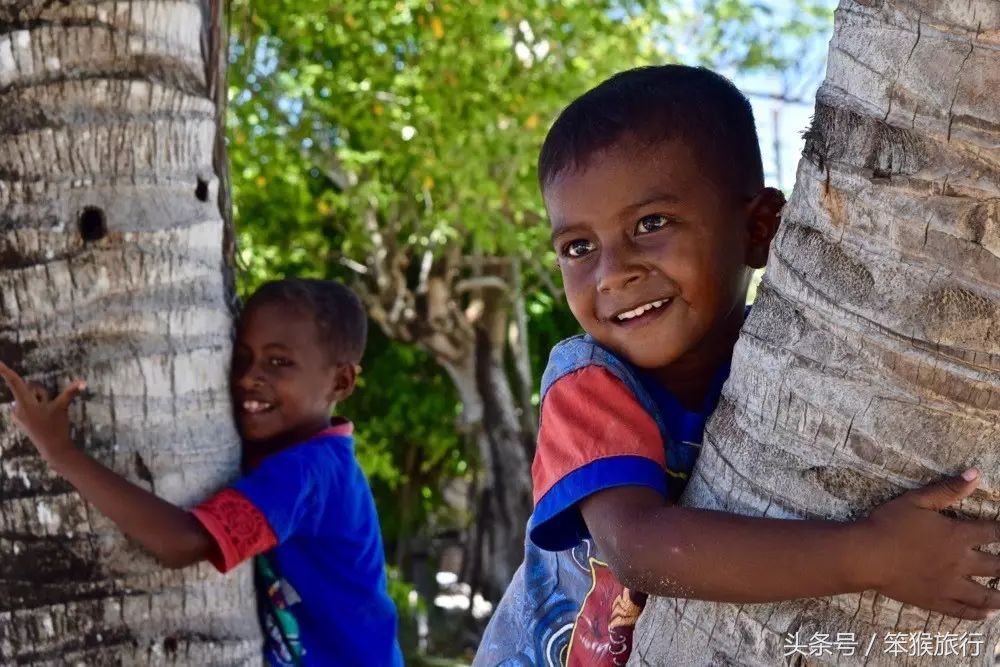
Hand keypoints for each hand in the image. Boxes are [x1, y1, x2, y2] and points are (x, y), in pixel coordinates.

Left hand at [0, 361, 85, 465]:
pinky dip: (36, 407)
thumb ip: (70, 392)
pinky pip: (28, 405)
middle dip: (41, 393)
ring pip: (29, 398)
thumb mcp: (62, 408)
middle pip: (29, 389)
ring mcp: (17, 415)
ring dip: (40, 401)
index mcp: (25, 403)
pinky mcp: (20, 419)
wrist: (53, 449)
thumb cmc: (56, 428)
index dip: (5, 371)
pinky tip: (42, 418)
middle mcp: (17, 408)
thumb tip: (83, 382)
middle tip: (49, 406)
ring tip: (46, 415)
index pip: (14, 383)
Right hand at [862, 468, 999, 619]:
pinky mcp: (936, 601)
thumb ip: (947, 489)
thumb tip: (975, 474)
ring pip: (985, 595)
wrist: (866, 556)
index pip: (994, 532)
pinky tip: (987, 614)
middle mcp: (960, 562)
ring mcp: (949, 585)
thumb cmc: (888, 525)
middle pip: (997, 566)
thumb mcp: (916, 500)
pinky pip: (963, 611)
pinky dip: (978, 614)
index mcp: (957, 536)